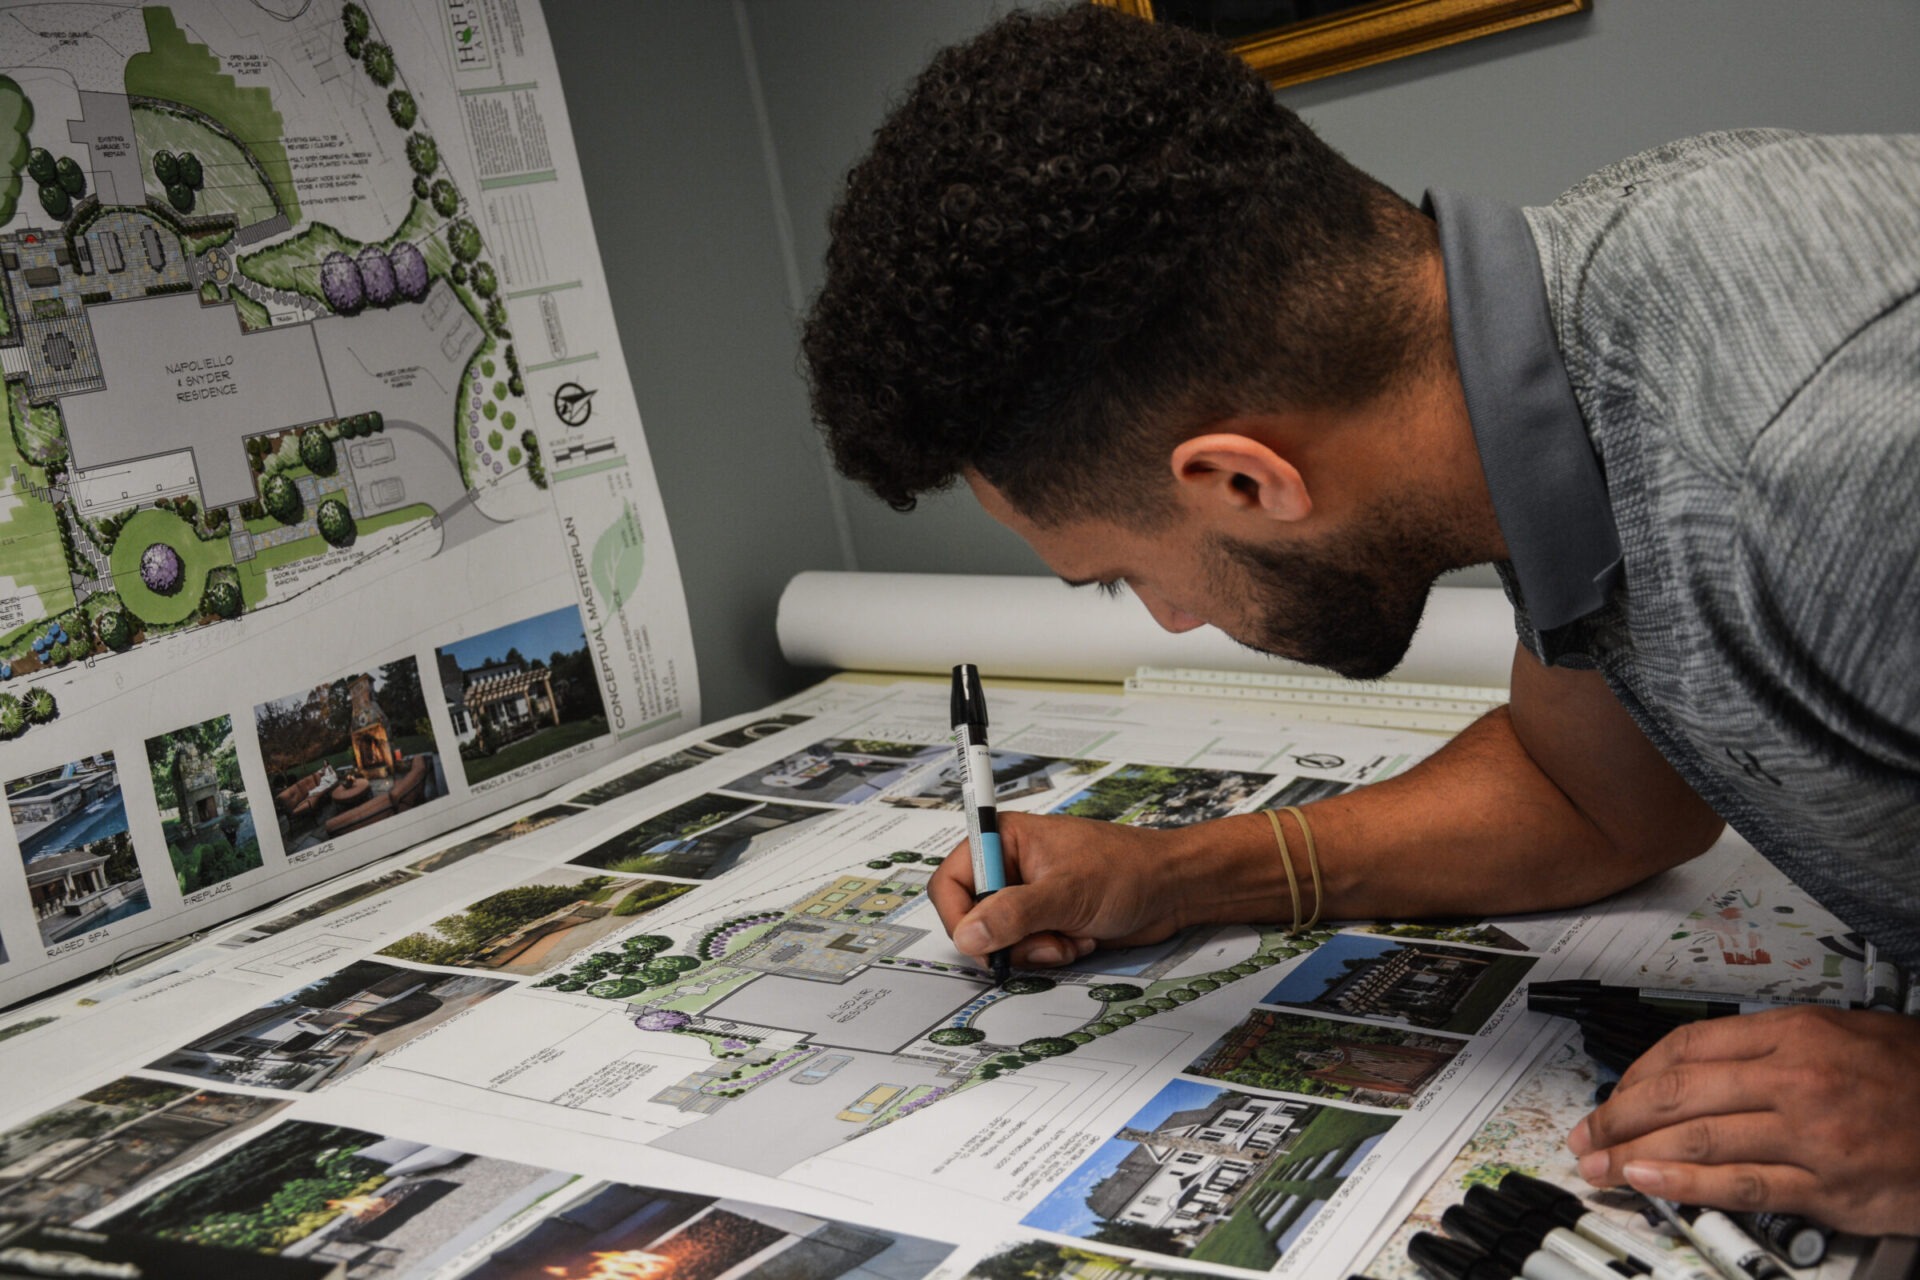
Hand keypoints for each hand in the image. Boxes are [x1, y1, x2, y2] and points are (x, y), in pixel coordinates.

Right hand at [927, 811, 1206, 966]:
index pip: (951, 880)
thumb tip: (968, 935)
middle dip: (1009, 939)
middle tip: (1043, 941)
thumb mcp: (1066, 892)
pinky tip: (1080, 938)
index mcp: (1005, 839)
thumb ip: (1013, 913)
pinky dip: (1051, 953)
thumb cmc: (1127, 870)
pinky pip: (1027, 949)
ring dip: (1035, 949)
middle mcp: (1011, 865)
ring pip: (1001, 940)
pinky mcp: (1046, 919)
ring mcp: (1029, 895)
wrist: (1172, 888)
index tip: (981, 941)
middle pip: (973, 917)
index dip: (959, 915)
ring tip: (1070, 936)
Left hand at [1567, 1004, 1919, 1232]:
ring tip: (1599, 1163)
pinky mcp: (1829, 1186)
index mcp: (1793, 1033)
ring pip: (1698, 1136)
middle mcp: (1795, 1078)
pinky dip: (1685, 1181)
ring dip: (1635, 1150)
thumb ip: (1775, 1047)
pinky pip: (1741, 1184)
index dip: (1637, 1073)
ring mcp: (1810, 1134)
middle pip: (1679, 1091)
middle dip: (1618, 1113)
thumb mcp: (1843, 1034)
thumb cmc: (1916, 1077)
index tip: (1613, 1093)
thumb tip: (1705, 1067)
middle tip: (1586, 1132)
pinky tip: (1647, 1178)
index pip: (1688, 1047)